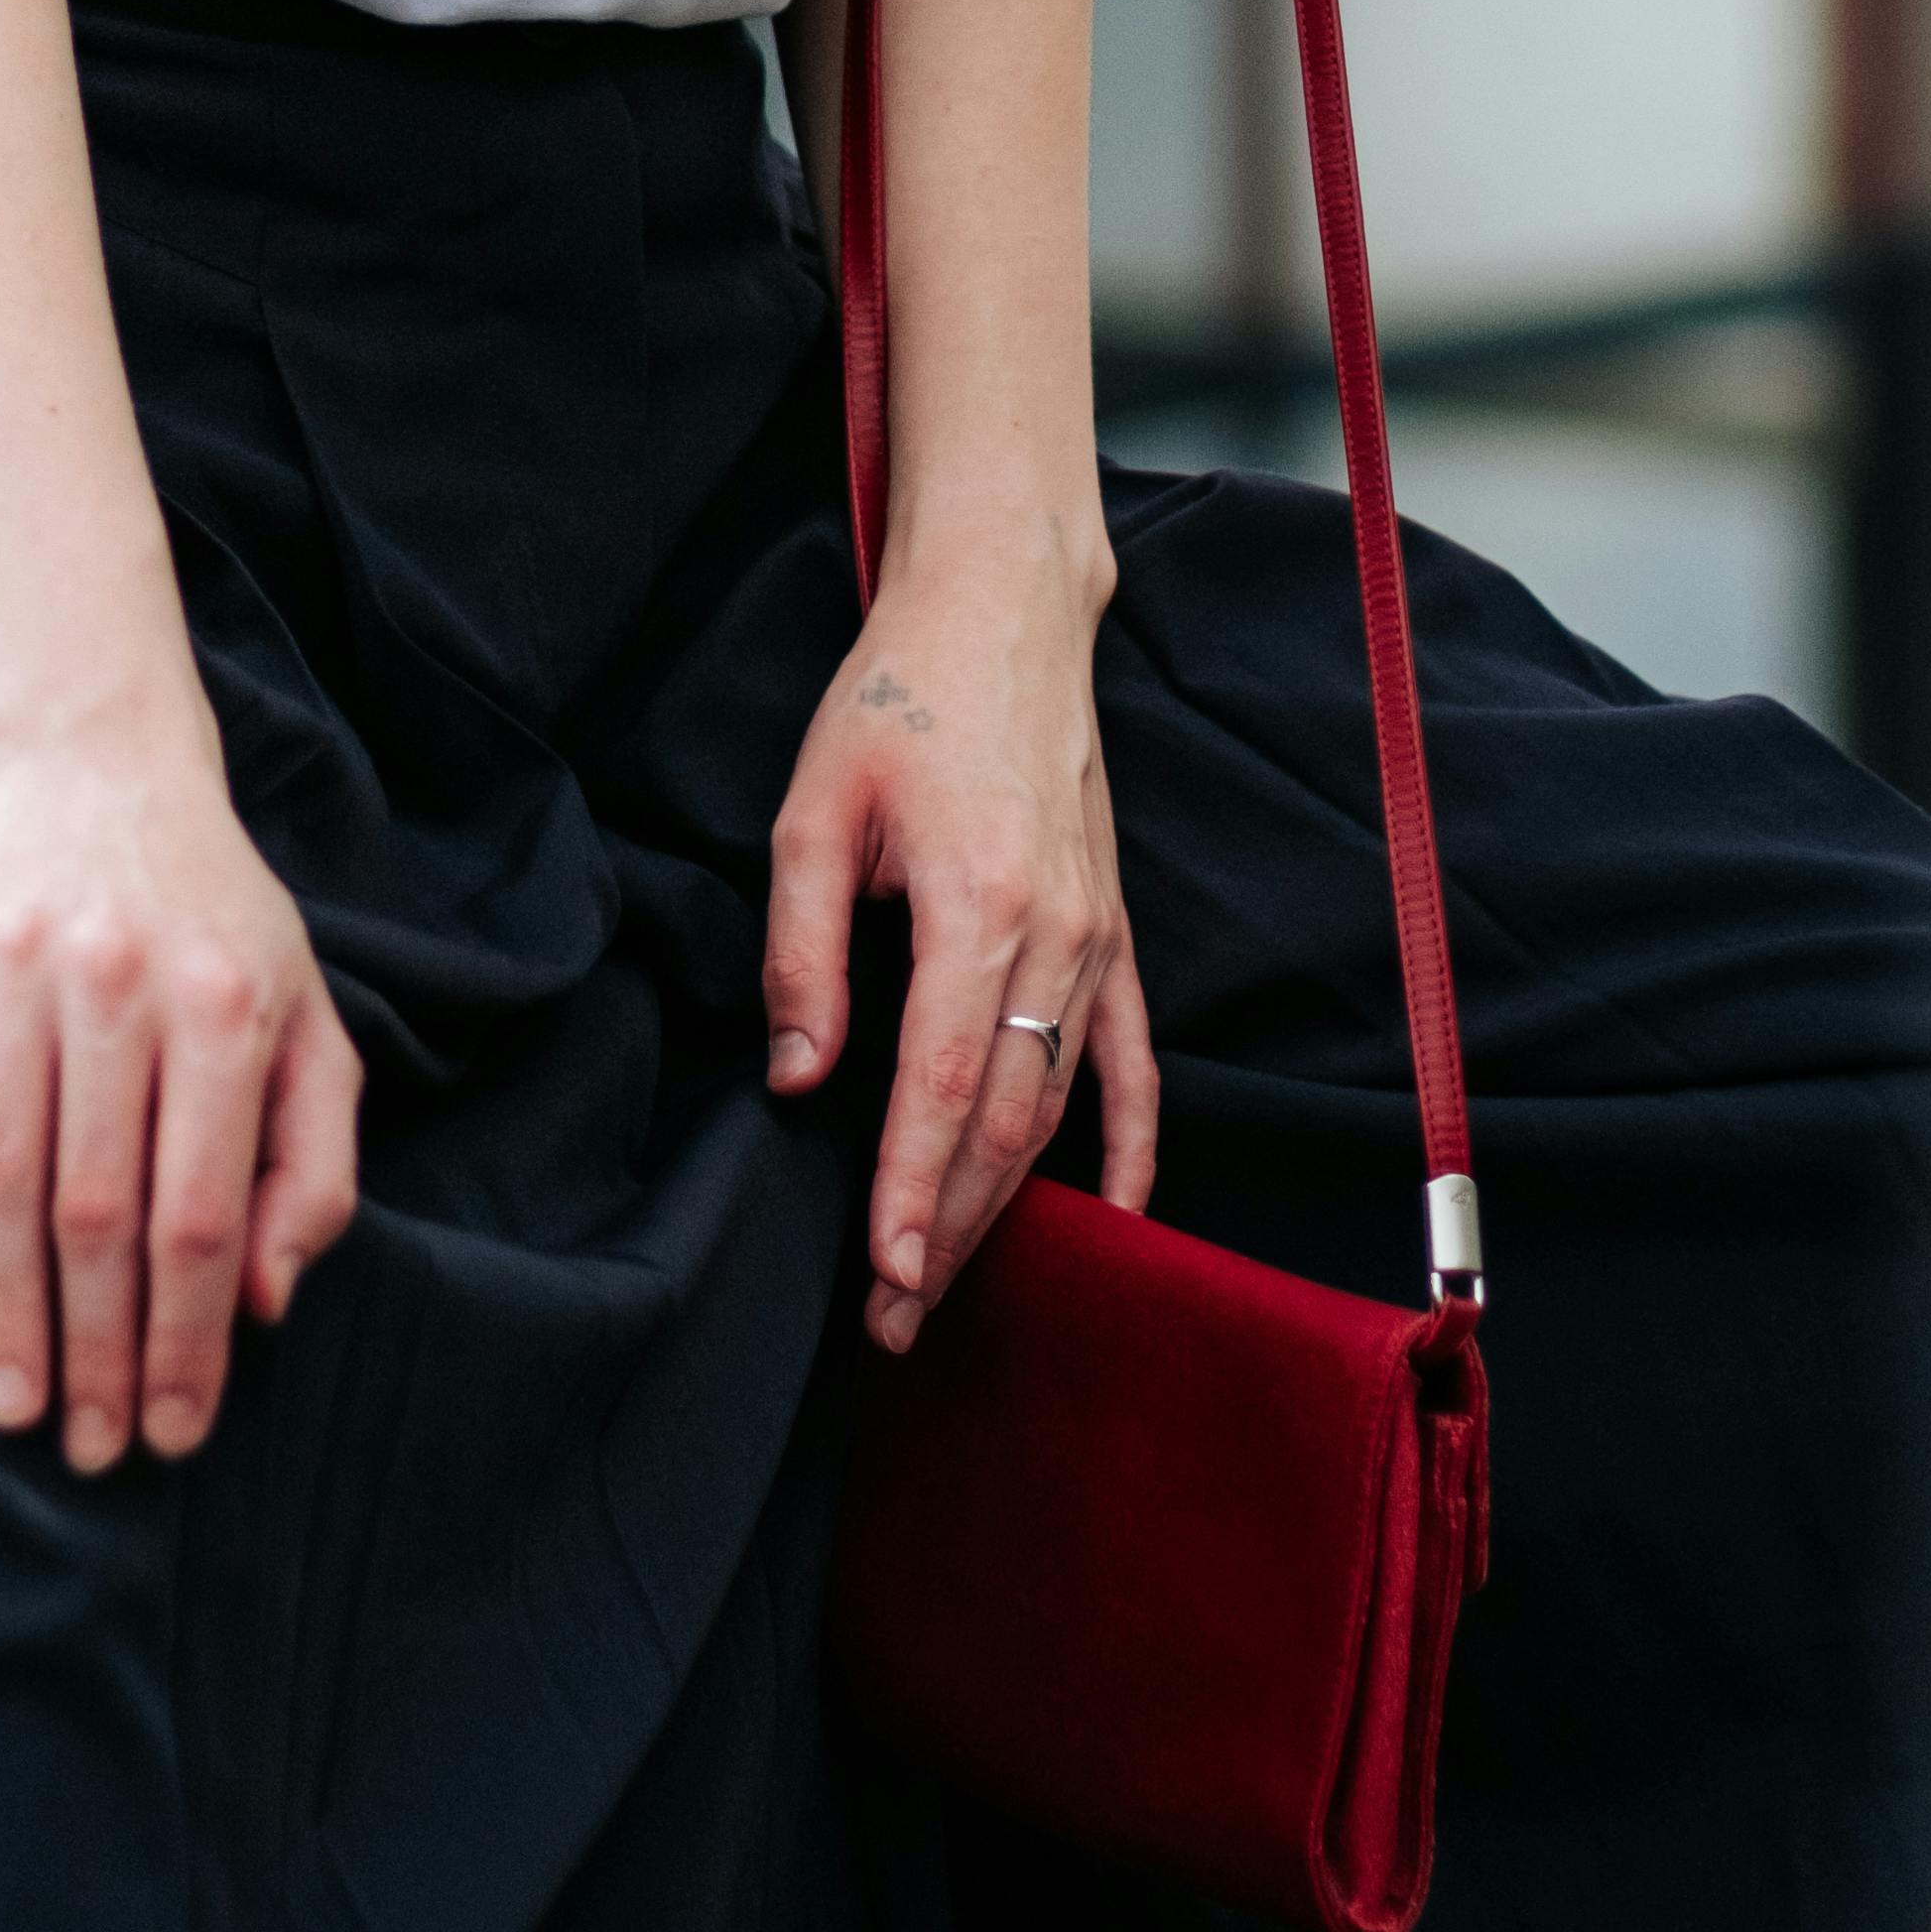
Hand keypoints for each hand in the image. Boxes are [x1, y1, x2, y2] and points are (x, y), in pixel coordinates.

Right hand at [0, 710, 361, 1466]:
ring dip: (10, 1312)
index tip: (173, 1430)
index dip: (185, 1337)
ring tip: (17, 1405)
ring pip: (3, 1178)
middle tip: (87, 1448)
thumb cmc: (213, 922)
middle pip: (97, 1211)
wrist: (92, 765)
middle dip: (94, 1350)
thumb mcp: (305, 1019)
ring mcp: (12, 970)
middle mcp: (116, 985)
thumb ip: (309, 1160)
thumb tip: (264, 1298)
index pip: (198, 1212)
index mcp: (224, 1006)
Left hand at [760, 519, 1159, 1351]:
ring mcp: (1096, 936)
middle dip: (954, 1229)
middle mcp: (1055, 934)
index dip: (913, 1193)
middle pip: (1007, 1122)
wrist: (1005, 612)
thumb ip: (804, 950)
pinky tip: (1119, 1218)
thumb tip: (799, 1077)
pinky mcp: (1112, 928)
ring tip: (950, 1285)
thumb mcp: (814, 808)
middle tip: (895, 1320)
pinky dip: (1131, 1145)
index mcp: (979, 904)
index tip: (886, 1275)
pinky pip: (1130, 1059)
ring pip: (1058, 1107)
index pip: (942, 1089)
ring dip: (1011, 1206)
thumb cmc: (898, 699)